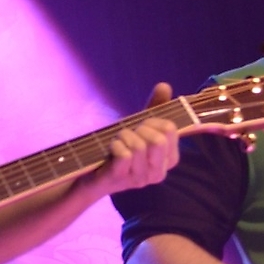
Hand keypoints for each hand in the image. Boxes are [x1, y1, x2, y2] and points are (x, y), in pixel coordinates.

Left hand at [84, 83, 178, 197]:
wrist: (93, 175)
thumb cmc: (122, 149)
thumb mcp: (141, 128)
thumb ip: (155, 108)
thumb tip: (164, 85)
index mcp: (169, 159)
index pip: (170, 130)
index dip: (153, 120)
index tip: (142, 125)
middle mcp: (158, 172)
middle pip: (158, 139)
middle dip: (140, 128)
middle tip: (129, 133)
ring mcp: (140, 178)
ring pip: (139, 146)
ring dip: (123, 136)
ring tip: (118, 140)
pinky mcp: (121, 179)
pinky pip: (124, 155)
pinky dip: (115, 145)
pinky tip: (111, 148)